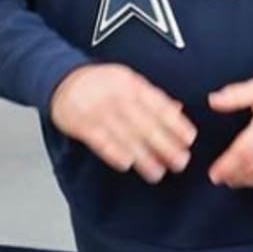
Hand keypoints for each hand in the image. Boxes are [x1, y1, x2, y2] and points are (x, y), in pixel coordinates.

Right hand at [50, 64, 195, 183]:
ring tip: (158, 172)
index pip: (158, 105)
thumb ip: (152, 97)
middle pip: (145, 123)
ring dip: (143, 156)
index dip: (175, 123)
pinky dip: (114, 153)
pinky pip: (100, 141)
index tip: (189, 139)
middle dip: (165, 145)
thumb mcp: (129, 82)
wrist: (63, 79)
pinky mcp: (80, 123)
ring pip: (125, 136)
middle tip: (180, 162)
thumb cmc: (102, 83)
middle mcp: (118, 96)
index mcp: (132, 84)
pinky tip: (128, 165)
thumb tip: (178, 111)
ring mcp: (98, 110)